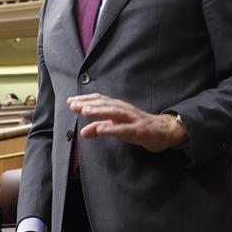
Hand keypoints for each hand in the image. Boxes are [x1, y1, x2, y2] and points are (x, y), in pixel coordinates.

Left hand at [67, 93, 185, 152]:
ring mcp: (132, 118)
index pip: (99, 100)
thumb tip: (83, 132)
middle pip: (105, 104)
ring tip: (85, 111)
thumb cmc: (136, 127)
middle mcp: (124, 109)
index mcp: (118, 107)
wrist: (162, 132)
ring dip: (99, 111)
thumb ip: (99, 128)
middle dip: (88, 104)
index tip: (70, 101)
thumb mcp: (115, 128)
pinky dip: (113, 128)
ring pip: (114, 112)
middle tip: (73, 105)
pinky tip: (102, 129)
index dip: (85, 100)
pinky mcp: (139, 129)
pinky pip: (125, 128)